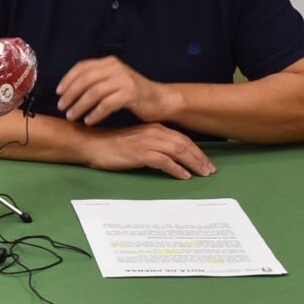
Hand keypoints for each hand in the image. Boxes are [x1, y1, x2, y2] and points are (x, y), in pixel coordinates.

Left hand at [56, 56, 177, 125]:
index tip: (58, 92)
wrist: (160, 100)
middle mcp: (116, 68)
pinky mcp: (131, 94)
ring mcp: (124, 80)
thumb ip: (97, 80)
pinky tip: (89, 121)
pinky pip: (107, 104)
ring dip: (80, 106)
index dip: (68, 79)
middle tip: (62, 107)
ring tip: (72, 116)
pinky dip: (95, 113)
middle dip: (70, 94)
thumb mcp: (113, 81)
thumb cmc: (132, 94)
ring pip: (94, 92)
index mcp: (109, 63)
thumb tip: (69, 89)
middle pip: (85, 80)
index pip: (82, 67)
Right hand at [84, 123, 214, 178]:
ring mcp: (147, 142)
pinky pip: (165, 161)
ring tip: (203, 173)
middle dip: (200, 157)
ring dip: (193, 163)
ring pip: (178, 151)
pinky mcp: (140, 153)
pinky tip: (184, 176)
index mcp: (154, 128)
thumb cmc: (112, 145)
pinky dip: (176, 169)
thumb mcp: (136, 141)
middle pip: (184, 144)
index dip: (197, 150)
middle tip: (211, 170)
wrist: (92, 144)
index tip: (206, 162)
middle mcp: (154, 132)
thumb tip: (169, 157)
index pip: (182, 138)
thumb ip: (152, 145)